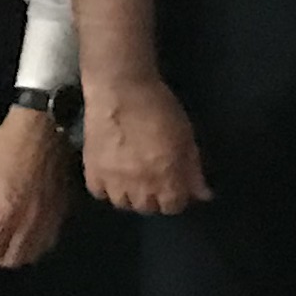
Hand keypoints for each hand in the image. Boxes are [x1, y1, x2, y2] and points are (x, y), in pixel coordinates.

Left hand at [0, 107, 69, 270]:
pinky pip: (48, 244)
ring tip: (8, 236)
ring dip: (17, 252)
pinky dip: (34, 245)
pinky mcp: (62, 213)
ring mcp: (49, 220)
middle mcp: (30, 223)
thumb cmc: (5, 149)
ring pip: (33, 256)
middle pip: (13, 260)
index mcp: (7, 212)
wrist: (42, 129)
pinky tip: (27, 231)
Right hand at [81, 79, 210, 215]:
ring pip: (123, 203)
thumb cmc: (159, 107)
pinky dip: (107, 188)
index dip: (177, 196)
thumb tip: (204, 195)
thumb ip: (194, 170)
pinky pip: (100, 192)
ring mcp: (113, 181)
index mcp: (167, 178)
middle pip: (148, 208)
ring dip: (131, 195)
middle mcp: (140, 187)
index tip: (175, 184)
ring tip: (133, 179)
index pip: (174, 207)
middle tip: (154, 178)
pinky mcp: (91, 170)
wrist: (120, 87)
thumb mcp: (186, 136)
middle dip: (155, 197)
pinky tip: (113, 175)